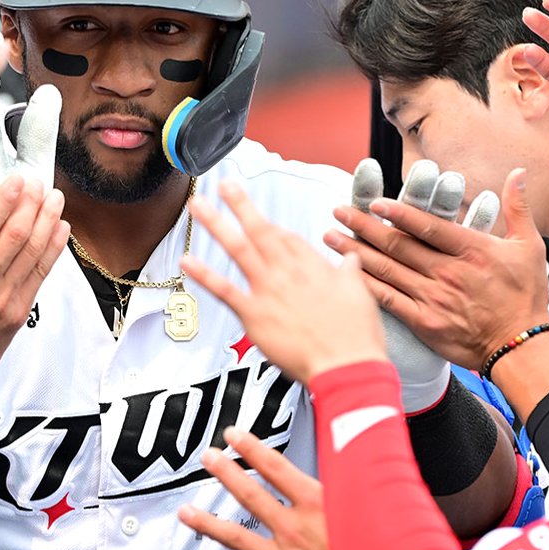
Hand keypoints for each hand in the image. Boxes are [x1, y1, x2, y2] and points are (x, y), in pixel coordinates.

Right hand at [0, 175, 68, 384]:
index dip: (3, 202)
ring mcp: (2, 301)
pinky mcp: (17, 314)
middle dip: (31, 205)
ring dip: (47, 223)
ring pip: (31, 254)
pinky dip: (53, 251)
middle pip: (14, 237)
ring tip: (55, 200)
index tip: (17, 182)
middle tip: (40, 184)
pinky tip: (60, 231)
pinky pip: (39, 276)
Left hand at [177, 427, 346, 549]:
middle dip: (225, 473)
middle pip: (250, 494)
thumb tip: (355, 457)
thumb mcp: (380, 510)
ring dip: (208, 521)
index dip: (251, 448)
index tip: (233, 436)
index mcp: (320, 506)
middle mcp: (297, 531)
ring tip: (186, 511)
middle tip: (208, 459)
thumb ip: (356, 486)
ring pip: (237, 536)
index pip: (276, 468)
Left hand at [181, 179, 384, 385]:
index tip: (259, 220)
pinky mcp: (254, 315)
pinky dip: (204, 275)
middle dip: (240, 204)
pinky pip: (224, 290)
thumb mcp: (362, 295)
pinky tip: (186, 261)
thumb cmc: (356, 336)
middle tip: (224, 183)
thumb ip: (349, 273)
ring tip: (198, 205)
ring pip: (239, 249)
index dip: (271, 228)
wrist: (346, 366)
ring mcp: (269, 290)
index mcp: (313, 266)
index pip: (287, 237)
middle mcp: (288, 272)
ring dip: (216, 224)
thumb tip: (350, 259)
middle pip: (260, 230)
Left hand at [346, 159, 502, 409]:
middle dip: (363, 226)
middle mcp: (448, 272)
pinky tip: (343, 273)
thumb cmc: (525, 295)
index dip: (398, 213)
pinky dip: (365, 285)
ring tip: (329, 236)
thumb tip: (517, 173)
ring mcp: (434, 298)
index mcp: (472, 250)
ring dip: (355, 252)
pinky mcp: (424, 321)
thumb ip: (517, 208)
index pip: (427, 226)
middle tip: (337, 211)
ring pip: (387, 270)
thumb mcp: (529, 247)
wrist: (521, 347)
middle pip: (397, 245)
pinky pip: (389, 299)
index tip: (374, 202)